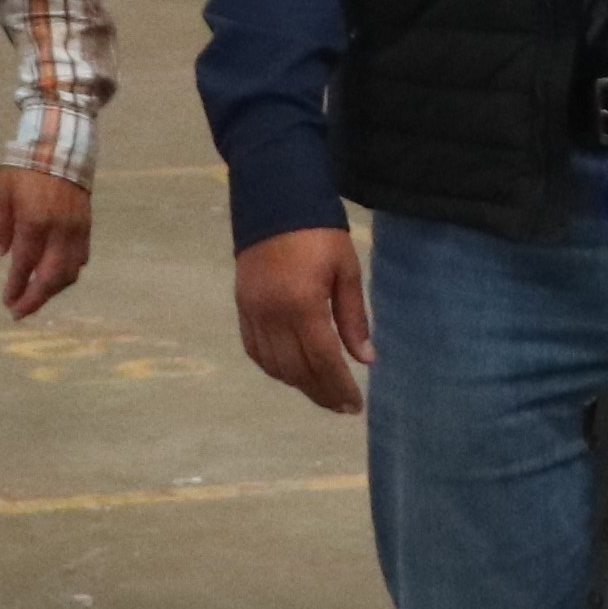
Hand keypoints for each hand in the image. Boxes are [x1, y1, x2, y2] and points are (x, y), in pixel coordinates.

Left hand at [0, 164, 93, 319]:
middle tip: (20, 312)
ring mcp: (76, 230)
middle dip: (35, 299)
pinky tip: (56, 276)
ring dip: (53, 290)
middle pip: (51, 277)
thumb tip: (1, 255)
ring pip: (70, 272)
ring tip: (37, 296)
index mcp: (34, 222)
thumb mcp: (1, 192)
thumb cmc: (24, 168)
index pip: (25, 264)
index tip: (7, 302)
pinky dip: (68, 273)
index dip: (16, 287)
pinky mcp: (87, 226)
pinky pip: (81, 258)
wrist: (60, 146)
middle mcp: (59, 231)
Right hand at [234, 227, 373, 414]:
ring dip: (298, 384)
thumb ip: (354, 318)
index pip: (322, 360)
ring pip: (273, 365)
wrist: (274, 202)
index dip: (338, 387)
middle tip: (342, 406)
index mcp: (303, 304)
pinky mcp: (242, 307)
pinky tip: (292, 373)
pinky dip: (274, 368)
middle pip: (296, 370)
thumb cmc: (320, 234)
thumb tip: (365, 360)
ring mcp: (253, 312)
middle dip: (321, 392)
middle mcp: (273, 314)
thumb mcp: (347, 270)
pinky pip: (255, 350)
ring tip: (322, 392)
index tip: (354, 406)